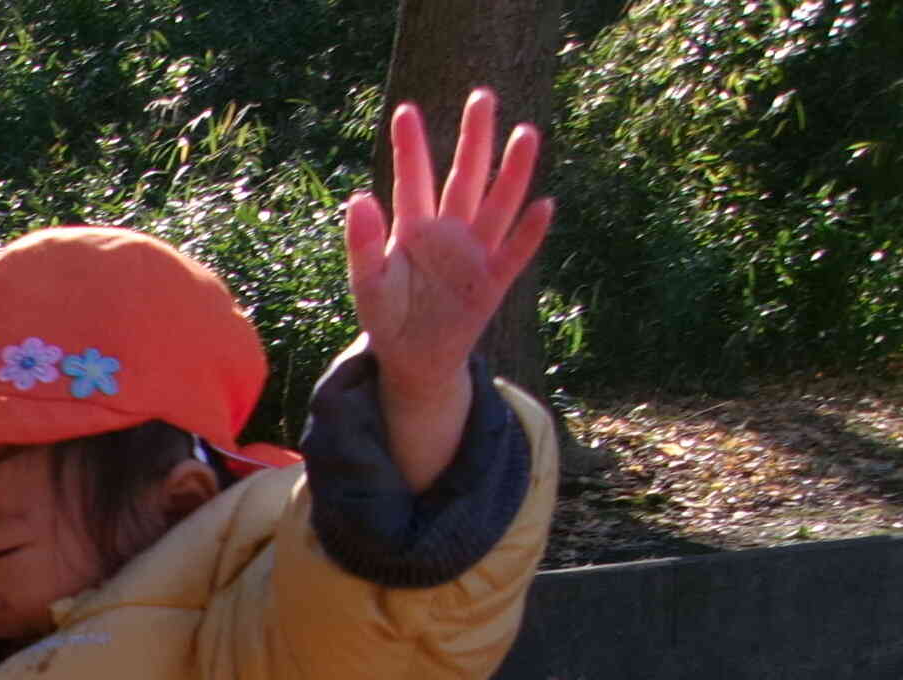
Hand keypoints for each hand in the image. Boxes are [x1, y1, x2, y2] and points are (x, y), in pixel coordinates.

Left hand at [345, 89, 554, 403]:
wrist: (413, 360)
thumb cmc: (388, 316)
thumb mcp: (368, 284)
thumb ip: (363, 245)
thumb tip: (358, 198)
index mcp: (413, 227)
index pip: (412, 180)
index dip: (410, 147)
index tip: (405, 111)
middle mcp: (448, 231)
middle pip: (466, 178)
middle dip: (475, 139)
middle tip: (483, 97)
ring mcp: (474, 254)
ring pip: (497, 205)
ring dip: (512, 173)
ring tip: (526, 134)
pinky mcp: (492, 281)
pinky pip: (514, 253)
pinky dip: (528, 233)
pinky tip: (543, 207)